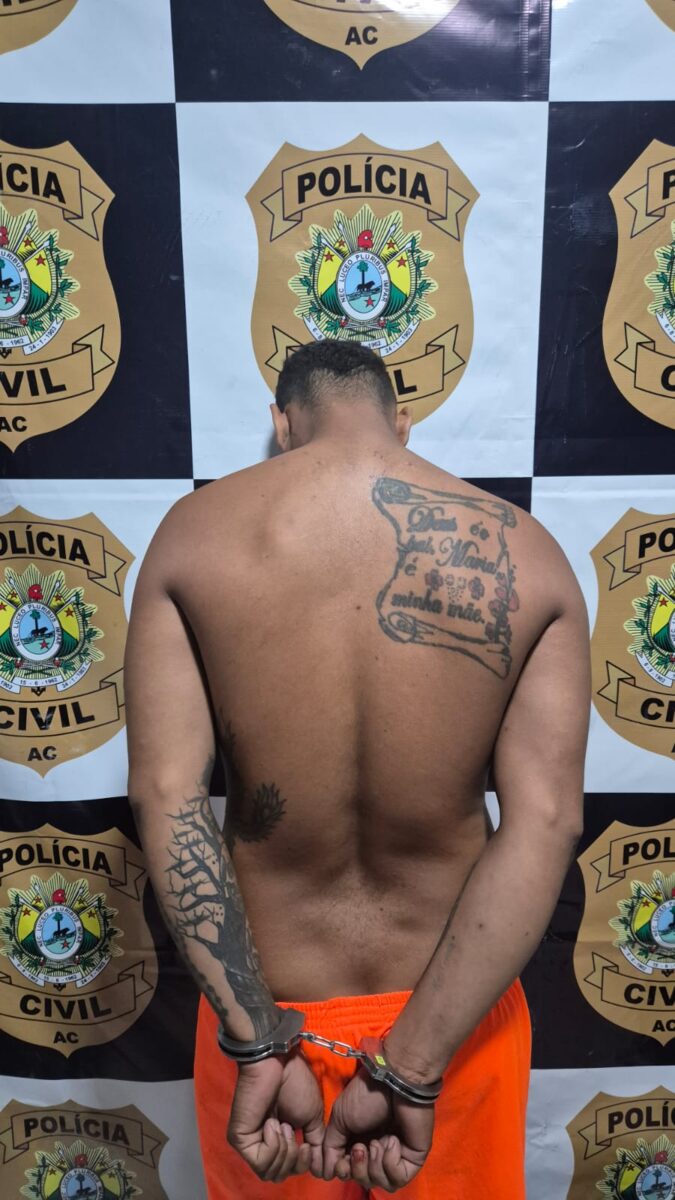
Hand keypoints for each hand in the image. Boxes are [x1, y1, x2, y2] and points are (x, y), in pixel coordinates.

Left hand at [227, 1051, 324, 1181]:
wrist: (278, 1063)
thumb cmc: (295, 1083)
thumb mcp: (312, 1118)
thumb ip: (315, 1144)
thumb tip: (318, 1166)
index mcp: (278, 1138)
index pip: (289, 1169)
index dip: (302, 1164)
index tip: (308, 1145)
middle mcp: (262, 1142)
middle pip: (279, 1174)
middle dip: (294, 1159)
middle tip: (292, 1130)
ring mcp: (249, 1141)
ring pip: (270, 1172)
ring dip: (285, 1150)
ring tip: (283, 1123)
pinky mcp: (239, 1139)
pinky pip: (260, 1161)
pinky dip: (273, 1145)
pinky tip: (272, 1123)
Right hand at [322, 1066, 434, 1191]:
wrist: (394, 1081)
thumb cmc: (367, 1095)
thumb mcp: (339, 1118)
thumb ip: (331, 1146)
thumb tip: (327, 1172)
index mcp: (360, 1141)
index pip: (349, 1172)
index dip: (342, 1171)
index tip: (341, 1161)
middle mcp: (377, 1151)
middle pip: (364, 1181)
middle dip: (358, 1169)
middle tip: (360, 1147)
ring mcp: (396, 1155)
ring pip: (381, 1183)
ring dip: (374, 1166)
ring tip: (376, 1143)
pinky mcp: (413, 1158)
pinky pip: (398, 1179)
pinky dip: (390, 1164)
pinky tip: (392, 1141)